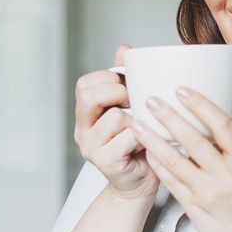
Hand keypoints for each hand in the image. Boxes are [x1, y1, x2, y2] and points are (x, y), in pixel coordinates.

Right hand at [74, 45, 157, 201]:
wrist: (141, 183)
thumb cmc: (139, 144)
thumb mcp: (131, 108)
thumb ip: (125, 80)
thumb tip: (124, 48)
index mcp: (86, 114)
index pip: (86, 83)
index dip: (110, 79)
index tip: (130, 87)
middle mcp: (82, 129)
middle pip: (90, 94)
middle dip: (119, 92)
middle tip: (136, 103)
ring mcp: (90, 147)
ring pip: (114, 116)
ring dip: (136, 118)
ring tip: (145, 128)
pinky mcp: (105, 162)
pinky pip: (127, 137)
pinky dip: (143, 136)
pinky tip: (149, 142)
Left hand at [132, 86, 231, 231]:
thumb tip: (216, 121)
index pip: (222, 125)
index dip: (200, 104)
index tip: (182, 89)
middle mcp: (228, 175)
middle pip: (194, 139)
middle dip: (169, 117)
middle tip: (150, 100)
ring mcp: (210, 192)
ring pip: (175, 160)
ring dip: (153, 140)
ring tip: (137, 124)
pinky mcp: (194, 208)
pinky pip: (170, 181)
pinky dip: (157, 165)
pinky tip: (145, 152)